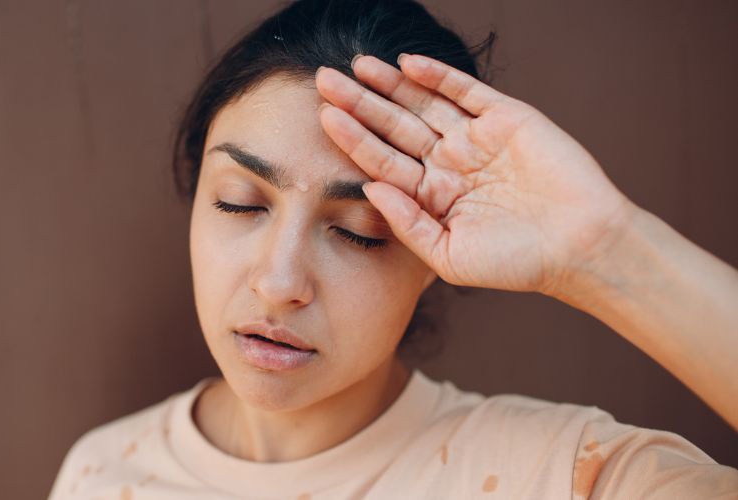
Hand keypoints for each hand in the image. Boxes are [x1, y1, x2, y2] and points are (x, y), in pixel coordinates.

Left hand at [315, 54, 635, 294]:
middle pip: (393, 126)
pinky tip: (407, 63)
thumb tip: (367, 187)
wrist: (580, 247)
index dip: (352, 139)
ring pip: (423, 103)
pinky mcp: (506, 118)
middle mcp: (448, 163)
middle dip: (359, 103)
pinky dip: (439, 75)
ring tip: (356, 64)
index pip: (382, 160)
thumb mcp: (448, 255)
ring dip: (390, 84)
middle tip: (323, 79)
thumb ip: (407, 223)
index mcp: (431, 196)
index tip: (323, 117)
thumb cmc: (516, 263)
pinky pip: (466, 90)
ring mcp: (476, 138)